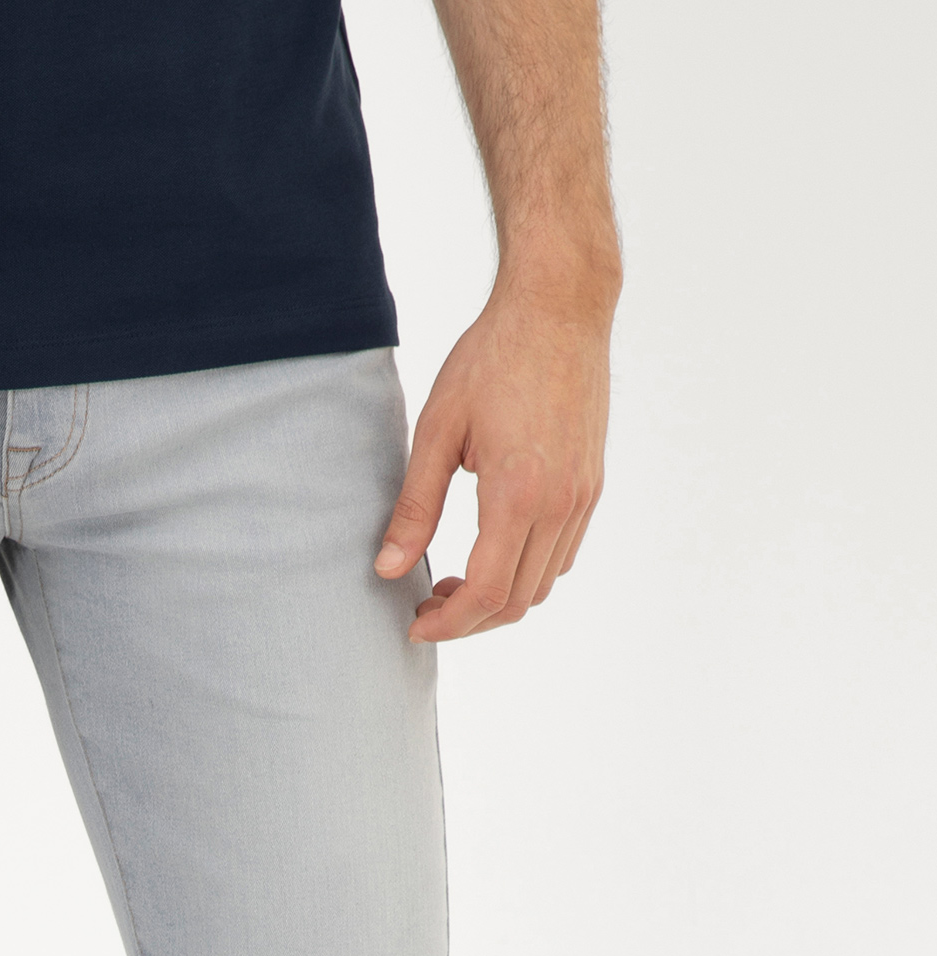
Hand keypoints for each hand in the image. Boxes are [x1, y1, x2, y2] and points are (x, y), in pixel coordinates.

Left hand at [375, 282, 612, 640]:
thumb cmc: (493, 358)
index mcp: (518, 493)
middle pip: (518, 602)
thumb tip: (388, 570)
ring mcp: (582, 495)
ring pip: (544, 584)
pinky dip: (526, 572)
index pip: (488, 593)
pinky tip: (491, 551)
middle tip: (428, 605)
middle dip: (469, 620)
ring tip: (454, 580)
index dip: (449, 624)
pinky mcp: (591, 484)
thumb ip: (414, 508)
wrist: (560, 307)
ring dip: (499, 599)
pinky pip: (562, 554)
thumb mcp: (436, 431)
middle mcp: (560, 502)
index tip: (415, 625)